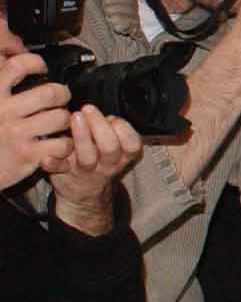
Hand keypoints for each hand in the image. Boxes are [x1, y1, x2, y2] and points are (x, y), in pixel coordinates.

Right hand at [0, 49, 73, 188]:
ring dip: (65, 120)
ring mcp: (15, 133)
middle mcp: (3, 112)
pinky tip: (57, 144)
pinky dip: (65, 144)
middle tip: (59, 99)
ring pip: (59, 117)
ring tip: (59, 123)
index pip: (16, 66)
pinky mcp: (26, 155)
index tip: (41, 68)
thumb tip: (10, 56)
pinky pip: (61, 144)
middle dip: (62, 94)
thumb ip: (2, 87)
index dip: (34, 63)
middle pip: (50, 92)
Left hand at [45, 107, 142, 236]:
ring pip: (87, 156)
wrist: (82, 192)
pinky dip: (53, 162)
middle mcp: (106, 164)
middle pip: (110, 148)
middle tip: (89, 109)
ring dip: (82, 136)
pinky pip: (58, 168)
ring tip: (75, 117)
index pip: (132, 145)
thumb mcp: (115, 147)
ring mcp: (85, 169)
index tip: (112, 118)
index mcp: (122, 156)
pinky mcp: (63, 173)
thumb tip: (103, 114)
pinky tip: (47, 156)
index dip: (123, 129)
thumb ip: (112, 130)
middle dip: (100, 126)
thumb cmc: (99, 160)